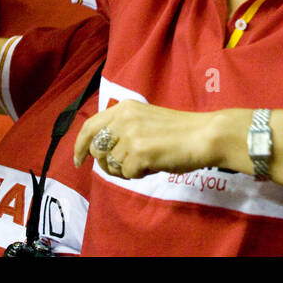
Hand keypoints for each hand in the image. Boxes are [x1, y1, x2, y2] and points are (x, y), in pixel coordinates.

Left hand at [74, 100, 219, 178]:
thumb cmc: (180, 131)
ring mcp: (130, 136)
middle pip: (96, 149)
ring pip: (111, 164)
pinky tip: (155, 164)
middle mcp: (123, 118)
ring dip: (126, 169)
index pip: (90, 126)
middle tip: (123, 168)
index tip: (78, 159)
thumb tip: (101, 152)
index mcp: (124, 108)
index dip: (79, 145)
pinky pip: (127, 174)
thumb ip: (123, 129)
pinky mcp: (138, 154)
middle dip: (105, 163)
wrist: (204, 135)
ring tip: (148, 161)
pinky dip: (139, 174)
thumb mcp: (145, 119)